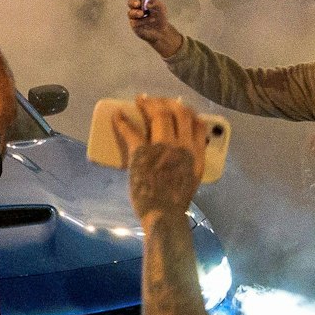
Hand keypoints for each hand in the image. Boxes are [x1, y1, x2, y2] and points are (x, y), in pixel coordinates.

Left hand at [112, 97, 207, 218]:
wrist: (164, 215)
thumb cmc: (176, 200)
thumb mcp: (192, 177)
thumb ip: (191, 158)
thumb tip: (185, 145)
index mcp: (196, 153)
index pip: (197, 123)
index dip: (188, 111)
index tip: (179, 107)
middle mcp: (182, 146)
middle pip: (178, 113)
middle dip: (167, 102)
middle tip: (157, 101)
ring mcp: (162, 148)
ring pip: (159, 115)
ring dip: (149, 104)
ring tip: (140, 100)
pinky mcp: (142, 153)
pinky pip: (131, 131)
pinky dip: (122, 121)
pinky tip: (117, 114)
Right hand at [127, 0, 184, 59]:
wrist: (162, 31)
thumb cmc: (160, 17)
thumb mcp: (161, 8)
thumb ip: (156, 3)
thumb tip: (148, 4)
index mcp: (142, 1)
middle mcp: (137, 8)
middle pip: (130, 3)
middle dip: (132, 2)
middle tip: (138, 3)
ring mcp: (134, 17)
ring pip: (130, 13)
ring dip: (136, 13)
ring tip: (142, 14)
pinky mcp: (134, 26)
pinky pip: (134, 22)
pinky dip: (142, 21)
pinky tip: (150, 20)